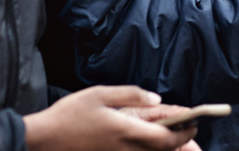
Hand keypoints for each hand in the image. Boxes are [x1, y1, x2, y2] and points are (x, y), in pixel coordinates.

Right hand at [24, 85, 198, 150]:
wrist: (44, 140)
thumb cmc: (71, 114)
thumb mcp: (100, 94)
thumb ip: (132, 95)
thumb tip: (158, 100)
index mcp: (125, 130)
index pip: (166, 138)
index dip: (185, 133)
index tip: (194, 123)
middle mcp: (126, 150)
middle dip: (180, 141)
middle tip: (187, 128)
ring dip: (164, 147)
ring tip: (171, 134)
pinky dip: (148, 150)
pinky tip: (147, 141)